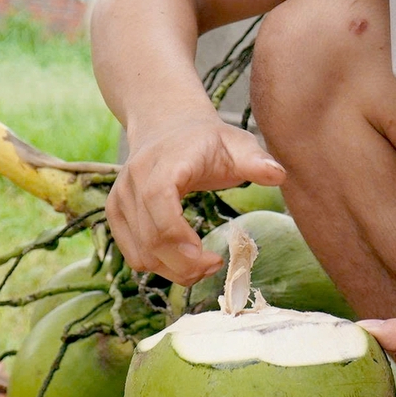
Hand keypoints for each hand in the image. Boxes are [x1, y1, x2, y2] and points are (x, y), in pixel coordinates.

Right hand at [107, 113, 285, 283]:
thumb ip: (256, 160)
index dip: (182, 241)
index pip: (160, 207)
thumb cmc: (207, 139)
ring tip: (202, 264)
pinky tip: (182, 260)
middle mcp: (134, 180)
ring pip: (140, 254)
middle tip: (214, 266)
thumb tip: (279, 174)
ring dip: (172, 271)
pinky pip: (132, 254)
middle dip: (185, 265)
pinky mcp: (115, 213)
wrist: (167, 125)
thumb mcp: (237, 143)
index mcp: (164, 163)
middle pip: (151, 239)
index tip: (213, 257)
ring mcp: (120, 197)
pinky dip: (157, 266)